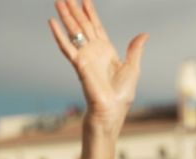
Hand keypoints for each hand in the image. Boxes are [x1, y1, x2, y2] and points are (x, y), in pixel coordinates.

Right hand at [49, 0, 147, 132]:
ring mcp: (84, 56)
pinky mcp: (78, 64)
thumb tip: (143, 35)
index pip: (96, 27)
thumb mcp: (133, 68)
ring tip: (59, 1)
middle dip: (75, 10)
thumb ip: (135, 50)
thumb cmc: (121, 96)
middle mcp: (93, 51)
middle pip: (82, 25)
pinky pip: (66, 47)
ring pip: (74, 31)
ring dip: (66, 16)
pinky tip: (52, 22)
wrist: (111, 111)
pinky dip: (59, 35)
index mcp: (106, 51)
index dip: (91, 13)